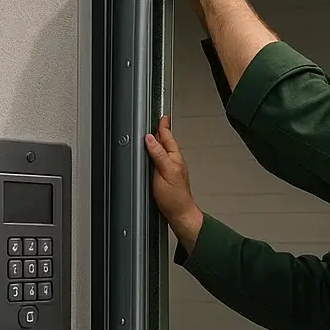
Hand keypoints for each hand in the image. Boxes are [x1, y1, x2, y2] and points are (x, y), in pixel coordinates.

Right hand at [145, 115, 203, 251]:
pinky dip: (158, 154)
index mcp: (174, 158)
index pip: (168, 137)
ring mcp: (172, 170)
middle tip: (159, 120)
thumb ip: (158, 155)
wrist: (179, 213)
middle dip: (162, 131)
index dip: (163, 126)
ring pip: (165, 152)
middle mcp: (174, 162)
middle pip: (167, 143)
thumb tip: (150, 139)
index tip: (162, 116)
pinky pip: (162, 161)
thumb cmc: (175, 197)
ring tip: (156, 133)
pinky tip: (155, 156)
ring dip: (160, 142)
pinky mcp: (168, 177)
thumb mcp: (164, 172)